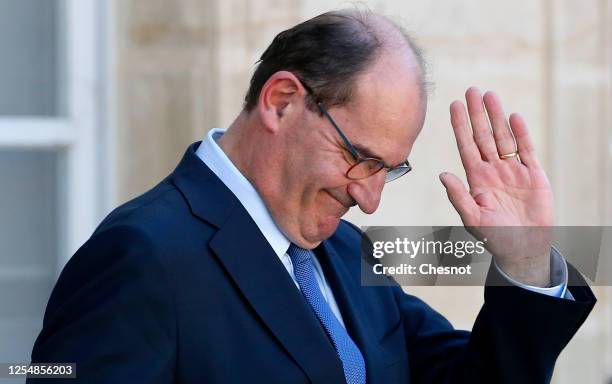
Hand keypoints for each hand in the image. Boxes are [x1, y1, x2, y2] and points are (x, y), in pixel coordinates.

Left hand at [440, 87, 553, 286]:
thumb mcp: (472, 219)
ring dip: (497, 116)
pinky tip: (513, 117)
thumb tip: (442, 175)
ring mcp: (512, 170)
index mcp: (476, 178)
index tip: (453, 105)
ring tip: (490, 95)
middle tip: (471, 90)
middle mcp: (492, 169)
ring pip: (503, 137)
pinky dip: (521, 133)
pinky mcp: (533, 174)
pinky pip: (526, 149)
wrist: (523, 247)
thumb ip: (458, 197)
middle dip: (477, 113)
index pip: (465, 146)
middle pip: (483, 135)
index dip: (459, 126)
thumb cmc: (495, 236)